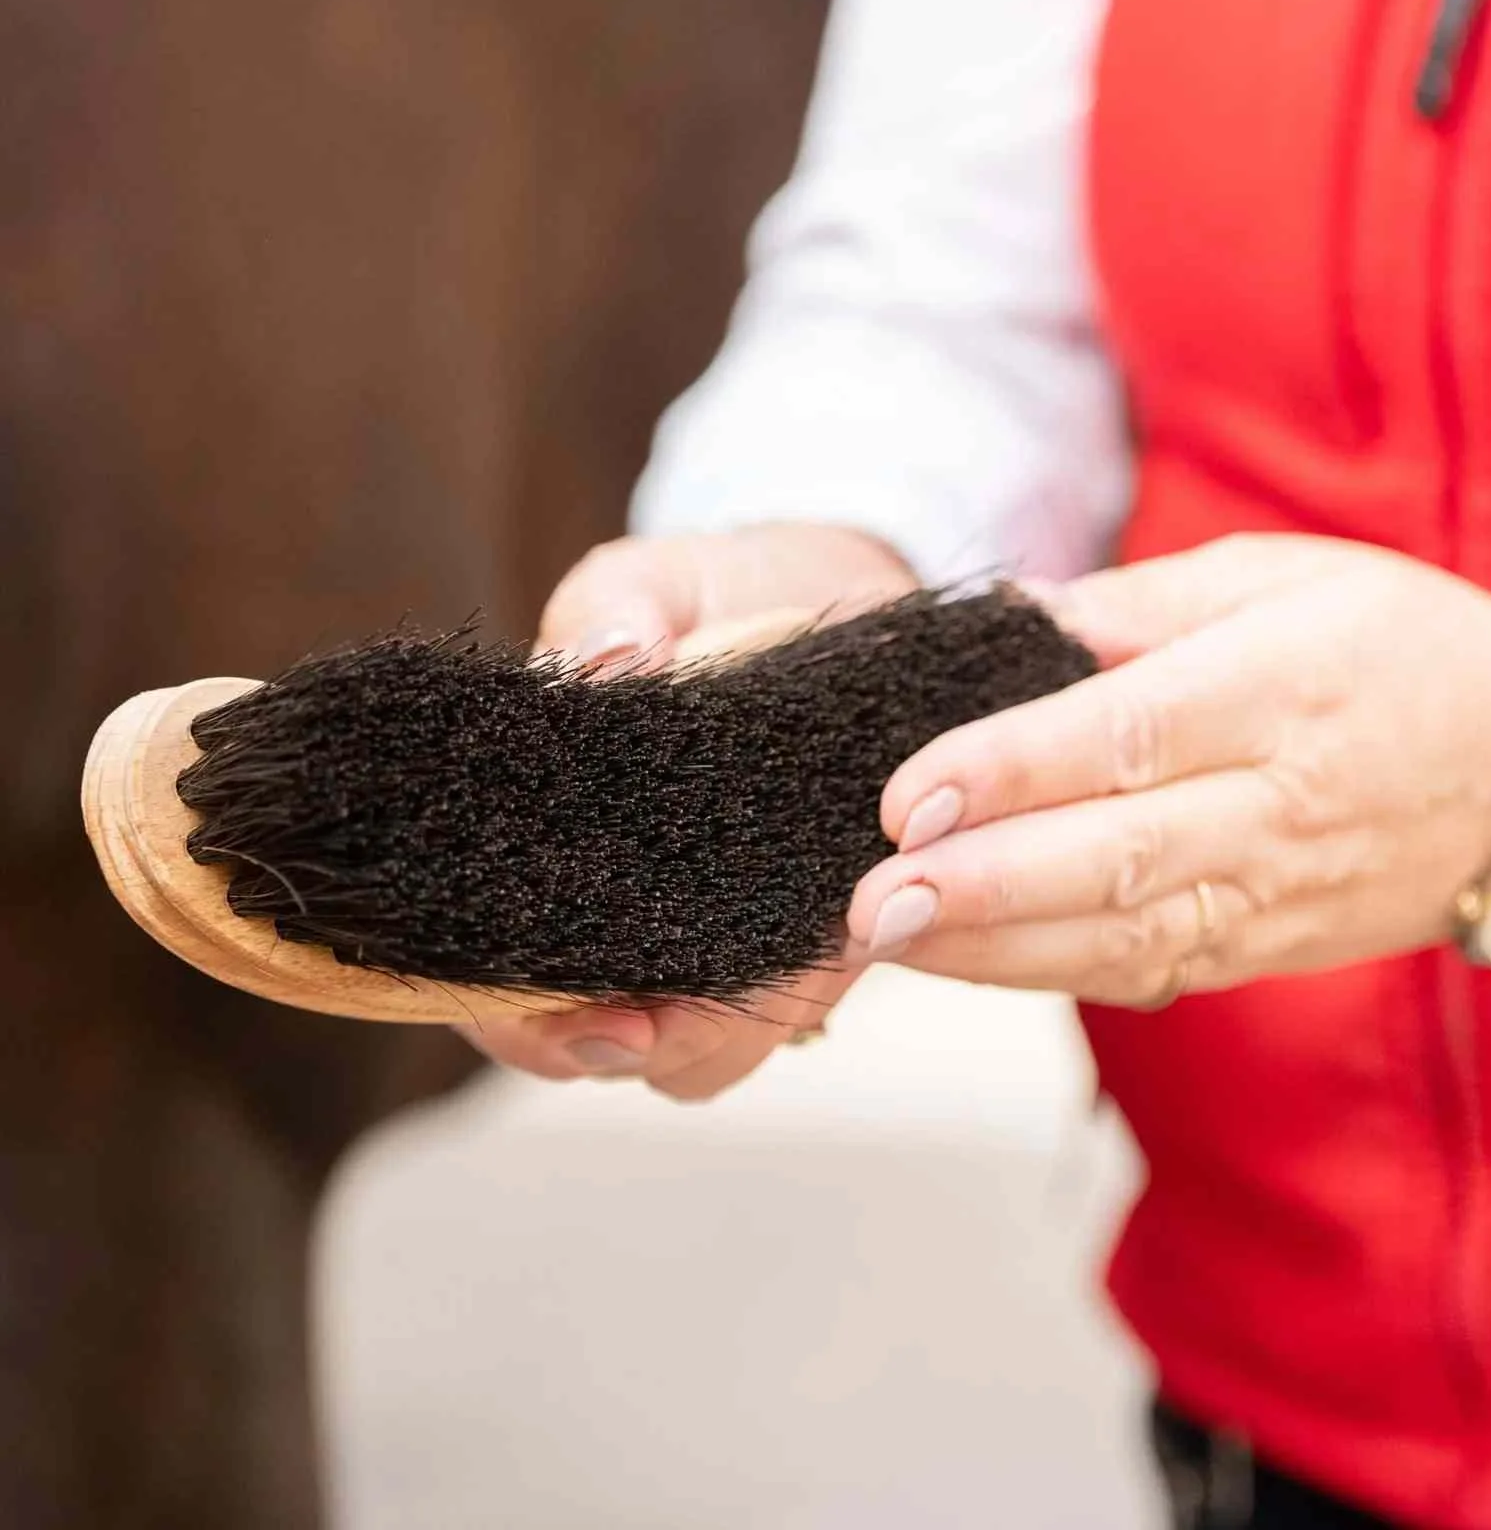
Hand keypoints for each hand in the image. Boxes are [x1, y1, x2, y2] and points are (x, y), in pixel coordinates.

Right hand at [463, 521, 914, 1096]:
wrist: (839, 591)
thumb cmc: (715, 594)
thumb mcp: (652, 583)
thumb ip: (615, 611)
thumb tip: (607, 659)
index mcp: (555, 850)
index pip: (504, 979)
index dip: (524, 1018)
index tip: (577, 1009)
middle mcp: (636, 915)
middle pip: (607, 1042)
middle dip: (631, 1045)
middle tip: (662, 1020)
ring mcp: (731, 932)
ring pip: (707, 1051)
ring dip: (724, 1033)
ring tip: (760, 981)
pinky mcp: (822, 920)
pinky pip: (806, 995)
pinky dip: (815, 983)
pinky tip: (842, 936)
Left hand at [844, 535, 1490, 1004]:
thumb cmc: (1398, 645)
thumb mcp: (1281, 576)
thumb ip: (1141, 603)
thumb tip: (1012, 618)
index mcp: (1280, 689)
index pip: (1127, 736)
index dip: (1010, 769)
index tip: (904, 792)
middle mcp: (1280, 804)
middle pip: (1115, 857)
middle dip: (981, 886)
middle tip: (867, 899)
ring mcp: (1278, 893)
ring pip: (1123, 935)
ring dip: (995, 948)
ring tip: (884, 943)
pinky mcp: (1269, 946)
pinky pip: (1151, 969)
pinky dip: (1051, 973)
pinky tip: (961, 964)